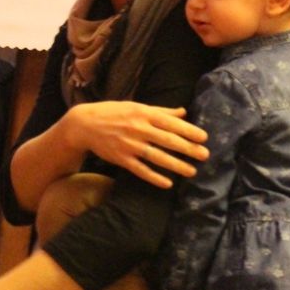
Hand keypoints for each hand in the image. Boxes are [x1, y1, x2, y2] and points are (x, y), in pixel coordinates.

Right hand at [67, 102, 207, 187]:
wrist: (85, 124)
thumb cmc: (114, 113)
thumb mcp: (137, 107)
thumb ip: (161, 111)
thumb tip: (184, 112)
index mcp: (144, 114)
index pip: (171, 123)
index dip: (188, 130)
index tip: (204, 137)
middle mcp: (138, 129)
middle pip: (168, 141)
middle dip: (188, 148)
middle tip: (205, 155)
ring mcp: (130, 145)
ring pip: (157, 157)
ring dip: (176, 165)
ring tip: (191, 171)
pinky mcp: (122, 159)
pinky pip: (141, 170)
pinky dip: (154, 177)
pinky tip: (168, 183)